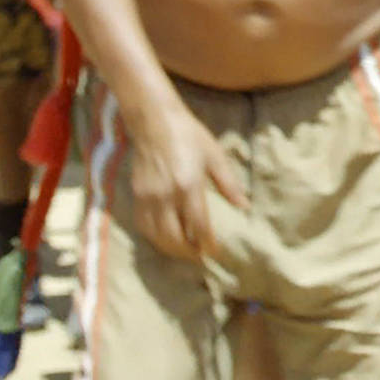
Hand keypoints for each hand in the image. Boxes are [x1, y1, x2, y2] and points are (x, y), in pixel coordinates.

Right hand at [125, 97, 247, 260]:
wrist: (155, 122)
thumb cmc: (190, 136)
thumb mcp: (215, 156)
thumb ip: (229, 183)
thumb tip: (244, 206)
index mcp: (188, 185)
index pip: (198, 225)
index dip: (207, 243)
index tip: (215, 253)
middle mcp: (165, 196)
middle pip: (174, 237)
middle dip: (188, 252)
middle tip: (200, 257)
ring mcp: (147, 197)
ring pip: (156, 236)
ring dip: (171, 248)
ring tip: (185, 251)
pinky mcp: (136, 195)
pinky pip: (143, 225)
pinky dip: (154, 237)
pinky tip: (165, 238)